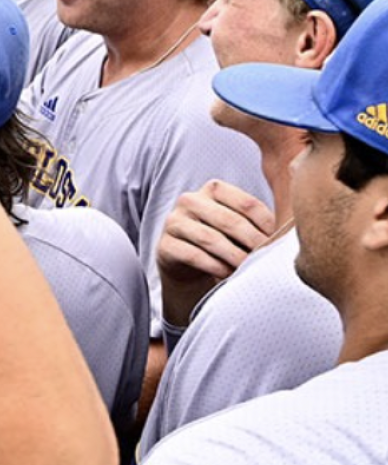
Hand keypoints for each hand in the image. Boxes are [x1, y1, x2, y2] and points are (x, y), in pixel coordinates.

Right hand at [157, 180, 277, 327]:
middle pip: (229, 221)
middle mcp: (190, 200)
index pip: (247, 204)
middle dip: (252, 244)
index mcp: (213, 189)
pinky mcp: (164, 245)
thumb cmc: (224, 240)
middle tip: (266, 260)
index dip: (267, 226)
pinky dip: (214, 267)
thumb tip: (299, 220)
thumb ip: (261, 218)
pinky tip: (228, 275)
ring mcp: (173, 221)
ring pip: (210, 239)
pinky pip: (193, 255)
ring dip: (234, 257)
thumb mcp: (239, 224)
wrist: (187, 262)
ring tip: (248, 269)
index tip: (278, 245)